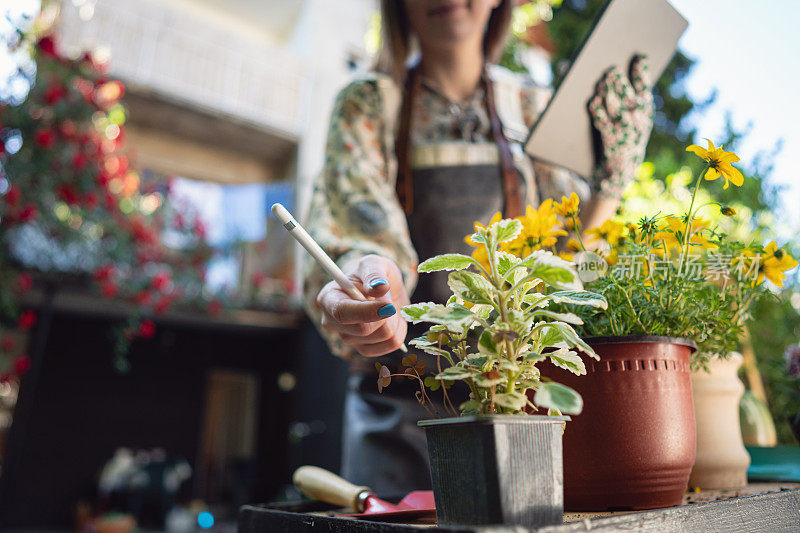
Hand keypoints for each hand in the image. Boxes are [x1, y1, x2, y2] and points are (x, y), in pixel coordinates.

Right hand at [315, 254, 409, 356]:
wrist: (381, 288)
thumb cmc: (372, 274)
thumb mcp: (373, 263)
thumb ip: (374, 273)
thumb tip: (379, 287)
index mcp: (329, 299)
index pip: (342, 313)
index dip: (366, 311)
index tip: (389, 305)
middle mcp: (333, 322)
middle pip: (363, 329)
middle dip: (384, 312)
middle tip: (385, 296)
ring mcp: (348, 338)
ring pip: (382, 336)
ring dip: (393, 318)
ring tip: (385, 305)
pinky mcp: (365, 348)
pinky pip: (392, 344)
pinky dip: (398, 329)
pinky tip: (390, 318)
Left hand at [589, 54, 654, 196]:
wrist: (620, 173)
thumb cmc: (625, 140)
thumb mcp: (635, 121)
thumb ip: (631, 101)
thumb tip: (619, 75)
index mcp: (646, 113)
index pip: (645, 87)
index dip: (642, 71)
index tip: (638, 56)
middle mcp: (638, 121)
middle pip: (627, 94)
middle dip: (618, 80)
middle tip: (611, 70)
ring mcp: (624, 131)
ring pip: (615, 105)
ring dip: (607, 92)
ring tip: (601, 82)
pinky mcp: (610, 141)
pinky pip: (602, 121)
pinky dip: (597, 110)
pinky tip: (593, 101)